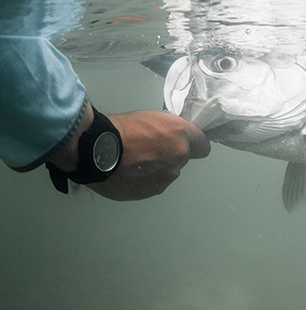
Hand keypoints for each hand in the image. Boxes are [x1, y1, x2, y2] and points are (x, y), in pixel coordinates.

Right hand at [91, 110, 209, 200]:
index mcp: (181, 135)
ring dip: (155, 169)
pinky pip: (152, 185)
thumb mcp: (151, 118)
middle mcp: (179, 157)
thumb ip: (168, 131)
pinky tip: (127, 172)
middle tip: (147, 149)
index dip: (194, 145)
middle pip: (181, 159)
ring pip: (166, 173)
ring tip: (132, 162)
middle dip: (169, 156)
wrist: (97, 150)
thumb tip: (168, 137)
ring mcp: (166, 177)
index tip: (184, 144)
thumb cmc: (121, 128)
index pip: (203, 146)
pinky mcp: (152, 191)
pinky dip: (143, 180)